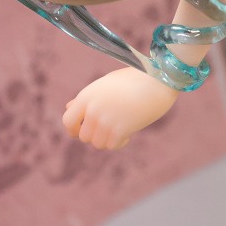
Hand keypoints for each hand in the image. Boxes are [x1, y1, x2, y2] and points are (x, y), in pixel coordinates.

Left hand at [63, 67, 178, 150]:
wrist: (157, 80)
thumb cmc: (133, 78)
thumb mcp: (105, 84)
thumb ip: (87, 98)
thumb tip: (69, 108)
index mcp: (86, 96)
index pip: (68, 121)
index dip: (73, 129)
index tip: (82, 130)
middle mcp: (92, 110)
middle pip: (84, 136)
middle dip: (95, 135)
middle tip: (109, 129)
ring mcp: (106, 121)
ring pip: (98, 143)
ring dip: (108, 139)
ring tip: (119, 129)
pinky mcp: (120, 130)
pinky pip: (113, 146)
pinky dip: (120, 142)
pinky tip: (128, 134)